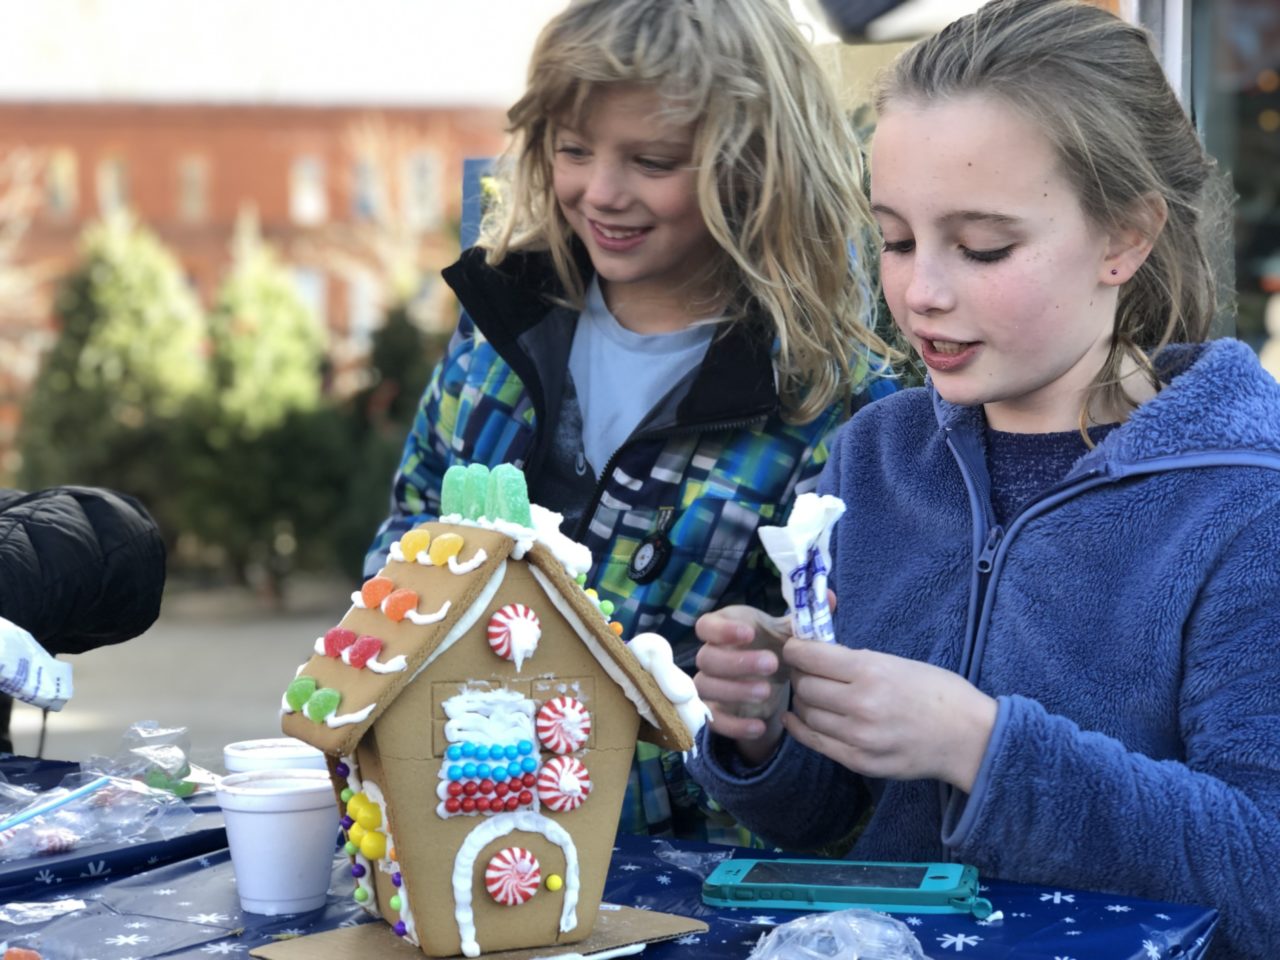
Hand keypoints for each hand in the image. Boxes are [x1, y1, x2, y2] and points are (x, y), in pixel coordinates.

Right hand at [693, 605, 790, 763]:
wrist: (771, 683)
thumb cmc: (775, 649)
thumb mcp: (790, 633)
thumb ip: (804, 618)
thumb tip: (829, 596)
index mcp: (725, 629)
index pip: (706, 625)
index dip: (722, 630)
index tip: (749, 633)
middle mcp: (710, 655)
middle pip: (707, 657)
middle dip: (737, 661)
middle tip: (771, 664)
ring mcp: (710, 685)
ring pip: (707, 687)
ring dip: (735, 690)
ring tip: (767, 692)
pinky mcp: (716, 711)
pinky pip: (715, 720)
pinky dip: (735, 725)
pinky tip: (759, 726)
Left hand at [781, 641, 996, 791]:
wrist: (968, 737)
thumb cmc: (937, 692)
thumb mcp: (897, 662)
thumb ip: (856, 660)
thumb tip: (818, 654)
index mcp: (871, 671)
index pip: (810, 657)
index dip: (796, 650)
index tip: (795, 648)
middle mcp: (860, 704)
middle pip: (804, 686)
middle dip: (800, 675)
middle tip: (806, 672)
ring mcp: (858, 737)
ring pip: (806, 714)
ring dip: (803, 701)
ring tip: (812, 694)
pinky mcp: (859, 762)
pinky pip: (815, 742)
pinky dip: (801, 727)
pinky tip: (798, 718)